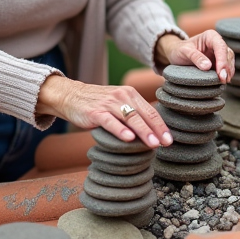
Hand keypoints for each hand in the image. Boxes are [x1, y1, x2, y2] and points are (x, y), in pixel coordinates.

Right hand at [36, 75, 171, 146]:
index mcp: (130, 94)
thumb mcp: (118, 104)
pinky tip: (128, 138)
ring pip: (130, 118)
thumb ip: (133, 114)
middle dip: (157, 130)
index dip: (161, 126)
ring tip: (153, 144)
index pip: (150, 111)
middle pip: (143, 114)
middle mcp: (122, 96)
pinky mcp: (95, 112)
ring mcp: (108, 104)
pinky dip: (120, 130)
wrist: (70, 96)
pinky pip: (110, 121)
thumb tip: (152, 133)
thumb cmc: (97, 104)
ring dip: (143, 131)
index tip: (169, 140)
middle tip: (166, 144)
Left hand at [155, 30, 235, 82]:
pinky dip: (226, 74)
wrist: (176, 53)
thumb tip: (207, 66)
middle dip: (227, 67)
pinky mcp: (219, 62)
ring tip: (224, 82)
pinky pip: (226, 68)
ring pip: (229, 61)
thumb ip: (195, 57)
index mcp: (210, 36)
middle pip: (227, 54)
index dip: (222, 60)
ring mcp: (219, 53)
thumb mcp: (184, 52)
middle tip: (223, 80)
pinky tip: (223, 82)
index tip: (220, 73)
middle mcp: (217, 43)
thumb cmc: (179, 50)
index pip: (220, 46)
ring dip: (228, 72)